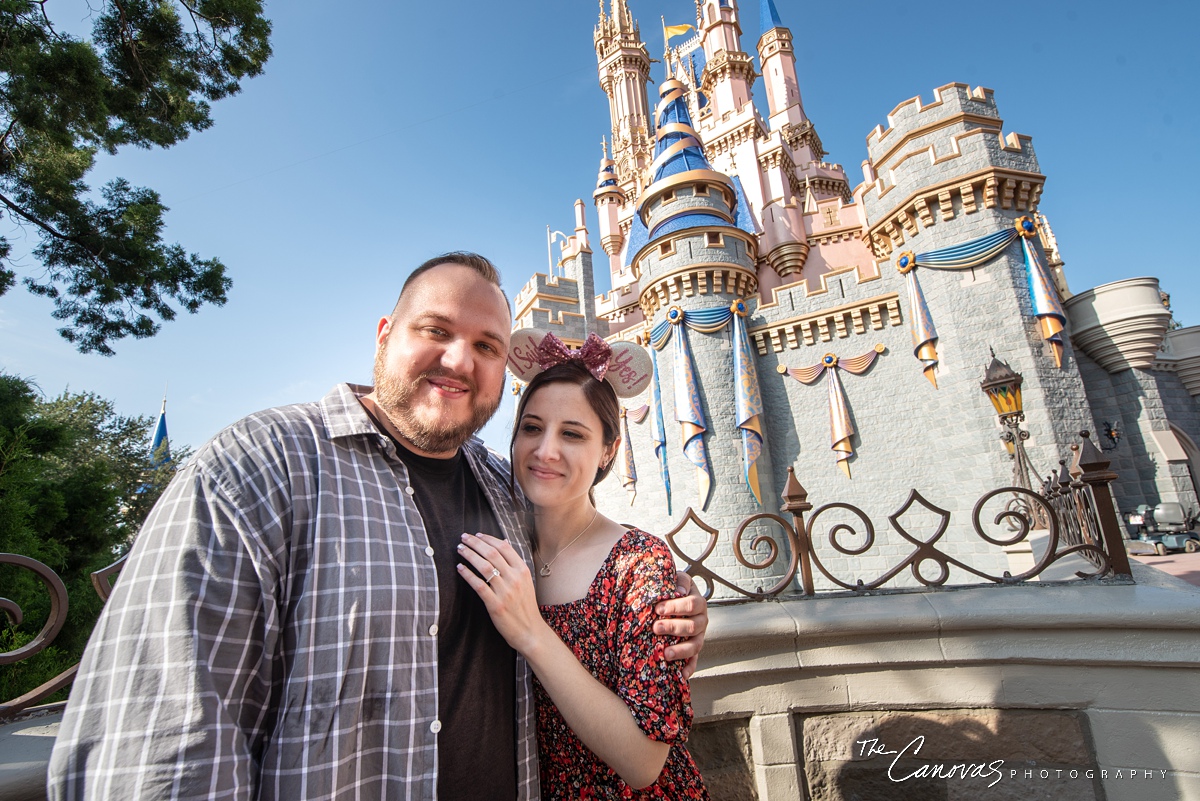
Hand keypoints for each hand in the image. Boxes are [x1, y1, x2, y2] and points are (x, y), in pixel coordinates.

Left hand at [457, 533, 547, 655]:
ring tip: (460, 549)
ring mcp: (505, 591)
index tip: (477, 535)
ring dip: (469, 555)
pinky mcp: (495, 604)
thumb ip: (515, 564)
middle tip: (463, 537)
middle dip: (475, 543)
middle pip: (492, 553)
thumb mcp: (525, 581)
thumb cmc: (525, 606)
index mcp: (523, 570)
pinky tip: (460, 568)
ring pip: (484, 566)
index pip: (504, 547)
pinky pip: (479, 585)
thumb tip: (504, 543)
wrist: (530, 631)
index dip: (488, 539)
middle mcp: (515, 578)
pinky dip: (468, 574)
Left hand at [653, 571, 707, 678]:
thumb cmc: (674, 588)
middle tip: (655, 627)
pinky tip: (681, 675)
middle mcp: (702, 621)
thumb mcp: (678, 578)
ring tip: (665, 653)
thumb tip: (678, 590)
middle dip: (673, 627)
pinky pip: (694, 661)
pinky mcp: (694, 650)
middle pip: (692, 626)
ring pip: (695, 645)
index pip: (692, 604)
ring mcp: (699, 636)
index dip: (676, 607)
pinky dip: (689, 668)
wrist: (676, 597)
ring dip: (681, 650)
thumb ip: (679, 581)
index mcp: (699, 603)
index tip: (658, 608)